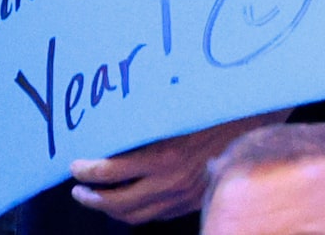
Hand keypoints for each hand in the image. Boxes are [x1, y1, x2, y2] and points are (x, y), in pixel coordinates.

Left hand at [69, 112, 279, 221]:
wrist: (251, 124)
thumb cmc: (206, 108)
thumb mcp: (169, 111)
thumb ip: (142, 127)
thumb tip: (107, 130)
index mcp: (161, 156)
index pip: (110, 172)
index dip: (87, 171)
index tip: (73, 166)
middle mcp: (170, 182)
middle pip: (118, 202)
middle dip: (92, 198)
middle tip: (77, 190)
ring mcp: (182, 196)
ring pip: (137, 215)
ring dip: (111, 210)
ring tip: (95, 199)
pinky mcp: (192, 201)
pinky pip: (157, 215)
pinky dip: (137, 212)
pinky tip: (128, 203)